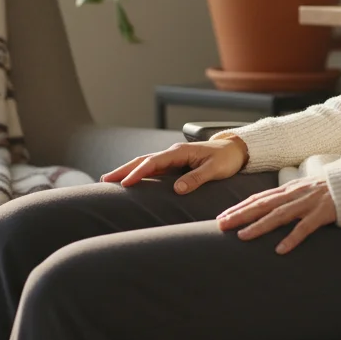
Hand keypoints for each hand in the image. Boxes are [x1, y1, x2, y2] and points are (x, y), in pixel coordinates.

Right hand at [99, 137, 247, 191]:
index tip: (124, 183)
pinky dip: (139, 173)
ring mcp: (172, 158)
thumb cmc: (227, 159)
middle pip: (143, 160)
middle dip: (123, 169)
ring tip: (110, 180)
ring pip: (145, 163)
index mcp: (180, 152)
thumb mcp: (215, 170)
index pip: (153, 162)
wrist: (236, 150)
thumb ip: (196, 178)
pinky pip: (153, 168)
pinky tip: (130, 180)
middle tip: (104, 179)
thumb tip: (177, 189)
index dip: (138, 172)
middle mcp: (173, 153)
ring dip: (128, 170)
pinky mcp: (175, 164)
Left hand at [216, 176, 337, 254]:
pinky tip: (280, 250)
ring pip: (279, 215)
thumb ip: (289, 198)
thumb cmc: (330, 190)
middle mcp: (294, 194)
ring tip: (242, 236)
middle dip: (240, 215)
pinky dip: (292, 238)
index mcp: (289, 189)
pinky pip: (305, 227)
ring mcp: (308, 203)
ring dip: (259, 226)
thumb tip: (270, 208)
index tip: (222, 216)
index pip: (259, 198)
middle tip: (221, 225)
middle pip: (262, 205)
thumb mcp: (305, 190)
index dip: (240, 207)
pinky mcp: (323, 213)